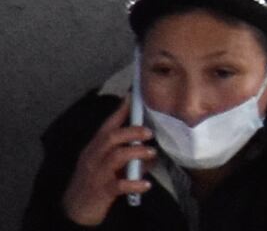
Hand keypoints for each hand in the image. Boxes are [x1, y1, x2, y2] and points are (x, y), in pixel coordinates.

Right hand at [62, 98, 144, 226]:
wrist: (74, 210)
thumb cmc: (94, 182)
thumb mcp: (104, 165)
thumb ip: (124, 154)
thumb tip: (149, 149)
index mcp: (94, 149)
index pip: (106, 127)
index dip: (120, 111)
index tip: (133, 96)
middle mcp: (93, 158)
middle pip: (110, 138)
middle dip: (132, 131)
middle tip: (149, 132)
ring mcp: (96, 175)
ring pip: (115, 157)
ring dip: (137, 153)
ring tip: (152, 154)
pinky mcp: (101, 192)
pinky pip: (119, 186)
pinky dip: (134, 184)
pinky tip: (146, 184)